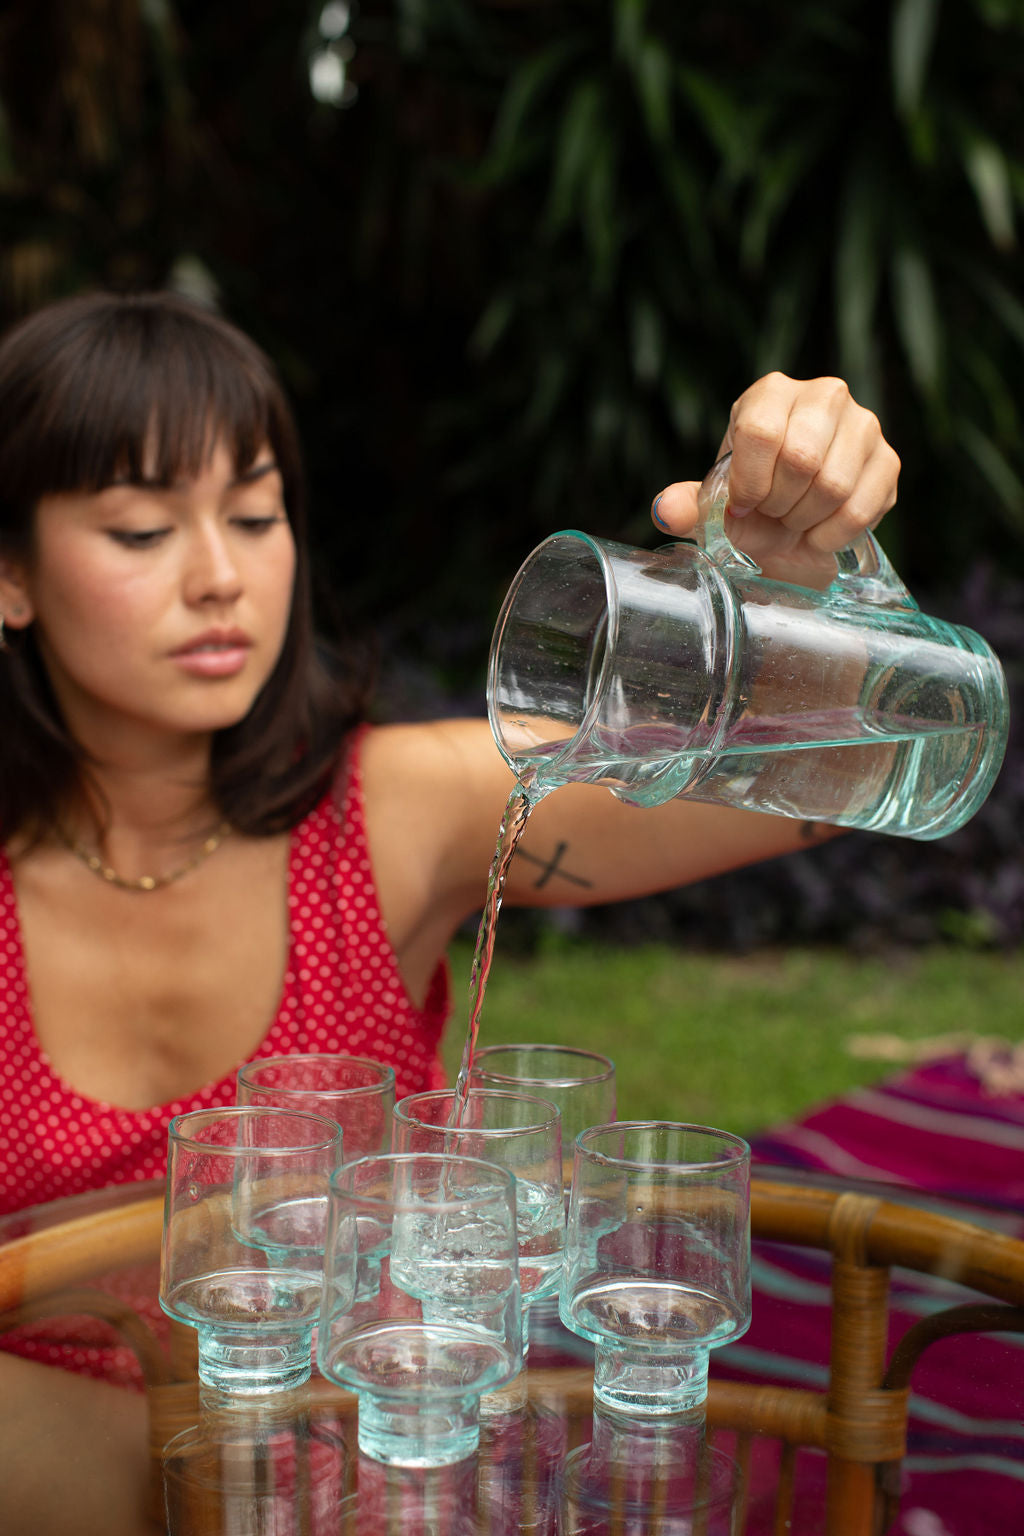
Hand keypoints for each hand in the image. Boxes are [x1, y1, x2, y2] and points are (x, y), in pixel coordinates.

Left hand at [650, 374, 900, 582]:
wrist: (797, 526)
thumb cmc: (754, 504)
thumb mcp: (716, 506)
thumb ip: (688, 506)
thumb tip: (666, 511)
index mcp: (770, 394)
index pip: (761, 432)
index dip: (749, 483)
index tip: (744, 506)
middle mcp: (823, 395)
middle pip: (801, 458)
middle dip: (779, 505)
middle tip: (773, 515)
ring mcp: (863, 424)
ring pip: (833, 484)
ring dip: (805, 521)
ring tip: (795, 521)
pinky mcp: (888, 459)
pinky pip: (862, 506)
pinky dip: (833, 534)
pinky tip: (820, 533)